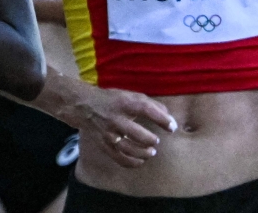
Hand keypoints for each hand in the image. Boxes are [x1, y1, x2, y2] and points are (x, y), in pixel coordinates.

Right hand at [62, 82, 176, 167]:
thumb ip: (151, 105)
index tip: (172, 127)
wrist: (85, 107)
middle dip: (149, 139)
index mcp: (126, 103)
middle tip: (157, 141)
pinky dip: (130, 162)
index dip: (161, 119)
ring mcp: (108, 133)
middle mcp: (116, 118)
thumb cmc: (114, 100)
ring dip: (141, 153)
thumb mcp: (132, 95)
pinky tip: (140, 161)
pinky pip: (117, 157)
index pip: (146, 109)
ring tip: (151, 152)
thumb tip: (169, 117)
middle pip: (135, 132)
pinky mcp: (104, 144)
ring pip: (126, 148)